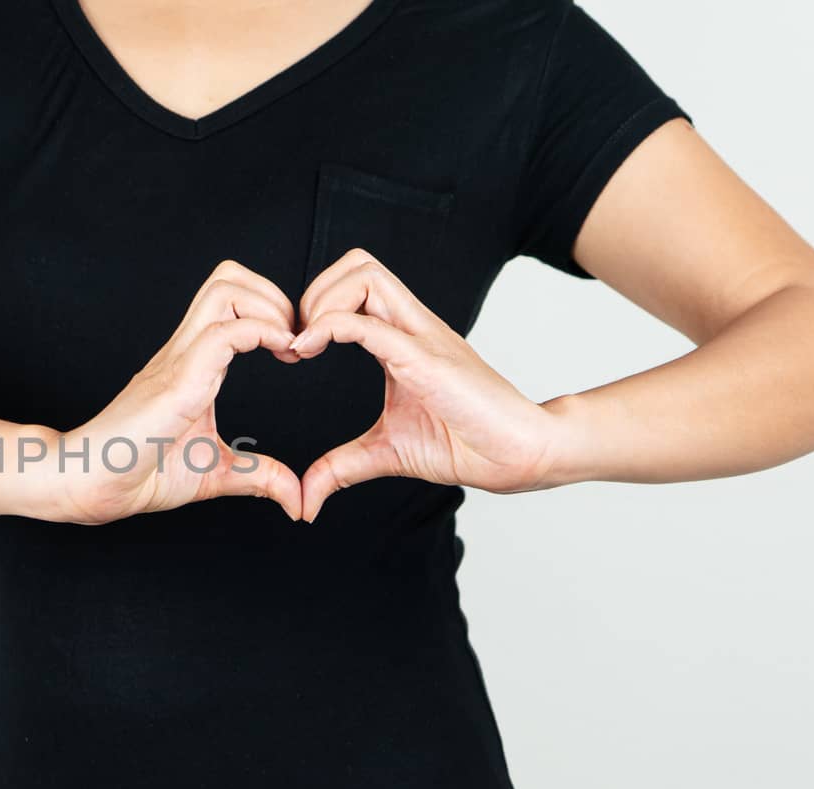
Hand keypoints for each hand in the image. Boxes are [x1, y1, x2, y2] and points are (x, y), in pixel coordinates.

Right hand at [53, 260, 303, 524]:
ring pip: (226, 289)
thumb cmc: (139, 473)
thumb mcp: (216, 473)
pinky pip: (224, 333)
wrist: (93, 484)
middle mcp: (185, 350)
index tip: (295, 351)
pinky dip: (262, 333)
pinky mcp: (178, 380)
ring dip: (269, 308)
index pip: (232, 299)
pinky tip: (280, 356)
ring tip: (286, 347)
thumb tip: (296, 498)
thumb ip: (258, 477)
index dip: (273, 311)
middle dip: (274, 297)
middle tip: (294, 341)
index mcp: (193, 363)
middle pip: (228, 276)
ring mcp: (179, 359)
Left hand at [290, 249, 562, 520]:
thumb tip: (305, 500)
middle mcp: (411, 326)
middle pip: (358, 263)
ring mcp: (421, 336)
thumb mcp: (385, 453)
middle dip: (315, 292)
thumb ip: (341, 467)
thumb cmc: (465, 444)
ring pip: (365, 275)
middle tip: (297, 341)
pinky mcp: (426, 359)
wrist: (518, 455)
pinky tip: (309, 352)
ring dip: (321, 302)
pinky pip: (369, 323)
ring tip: (305, 345)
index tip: (295, 351)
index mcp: (402, 337)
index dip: (315, 305)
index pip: (355, 283)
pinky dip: (329, 327)